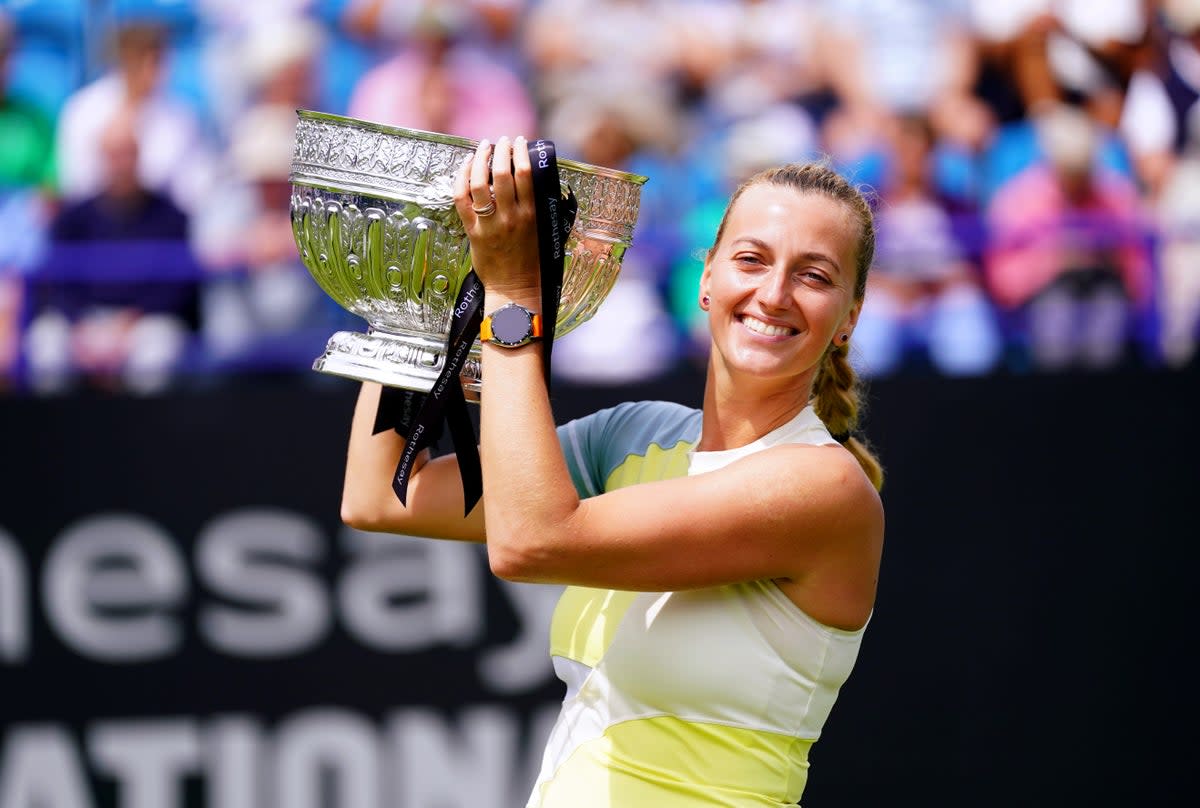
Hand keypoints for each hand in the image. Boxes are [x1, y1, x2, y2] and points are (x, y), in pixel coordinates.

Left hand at [453, 136, 541, 297]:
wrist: (514, 288)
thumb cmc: (532, 263)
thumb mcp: (544, 232)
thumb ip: (541, 208)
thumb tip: (537, 183)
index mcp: (532, 215)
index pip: (526, 174)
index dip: (521, 152)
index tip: (520, 142)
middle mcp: (510, 217)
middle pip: (503, 173)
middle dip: (502, 150)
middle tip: (502, 140)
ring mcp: (490, 224)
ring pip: (481, 182)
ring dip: (481, 159)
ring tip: (484, 146)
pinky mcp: (473, 231)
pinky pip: (461, 198)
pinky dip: (462, 177)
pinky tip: (467, 165)